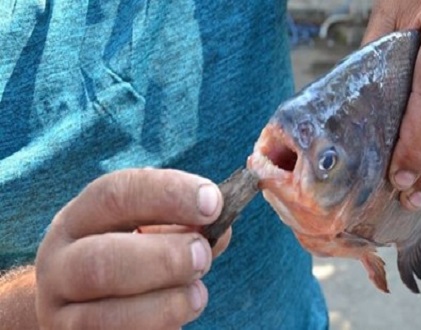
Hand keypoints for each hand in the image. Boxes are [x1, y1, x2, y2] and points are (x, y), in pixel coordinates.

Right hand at [34, 169, 230, 328]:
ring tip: (197, 296)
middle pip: (101, 260)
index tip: (213, 202)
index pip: (116, 194)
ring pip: (106, 315)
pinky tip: (176, 320)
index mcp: (80, 218)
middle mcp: (60, 263)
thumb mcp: (152, 231)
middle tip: (203, 256)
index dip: (168, 194)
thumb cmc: (133, 257)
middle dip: (163, 258)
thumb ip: (187, 226)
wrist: (86, 304)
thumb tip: (220, 229)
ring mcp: (61, 313)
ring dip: (165, 305)